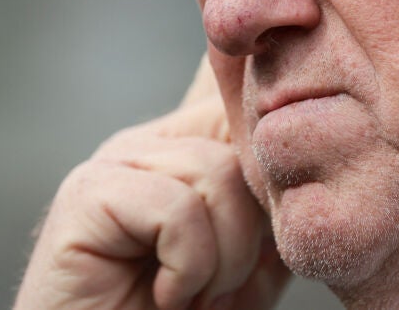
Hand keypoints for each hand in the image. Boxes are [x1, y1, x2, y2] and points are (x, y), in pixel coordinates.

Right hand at [13, 57, 290, 309]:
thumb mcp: (246, 265)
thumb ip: (270, 211)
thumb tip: (312, 161)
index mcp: (186, 149)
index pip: (245, 108)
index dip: (276, 162)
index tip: (274, 236)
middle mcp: (149, 144)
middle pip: (242, 142)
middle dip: (250, 234)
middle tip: (220, 290)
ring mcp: (113, 163)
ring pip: (216, 173)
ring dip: (220, 261)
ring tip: (188, 297)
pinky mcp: (86, 194)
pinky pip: (176, 209)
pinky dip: (187, 269)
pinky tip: (162, 297)